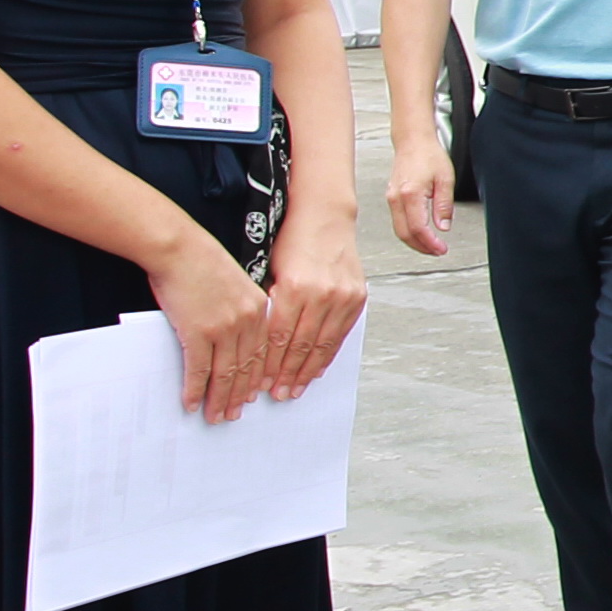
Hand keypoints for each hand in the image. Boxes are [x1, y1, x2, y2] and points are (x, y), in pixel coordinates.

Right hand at [151, 228, 274, 423]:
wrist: (178, 247)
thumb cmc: (201, 262)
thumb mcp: (235, 283)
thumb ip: (242, 310)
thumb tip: (233, 337)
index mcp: (260, 310)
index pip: (263, 354)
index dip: (257, 379)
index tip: (254, 396)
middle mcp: (247, 322)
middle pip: (247, 369)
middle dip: (239, 395)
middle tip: (233, 414)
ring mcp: (224, 329)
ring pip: (225, 374)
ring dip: (219, 399)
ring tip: (215, 416)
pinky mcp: (199, 332)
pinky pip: (198, 370)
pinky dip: (195, 389)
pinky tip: (191, 403)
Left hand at [259, 220, 366, 406]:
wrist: (324, 215)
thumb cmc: (292, 239)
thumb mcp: (268, 269)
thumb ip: (266, 305)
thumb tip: (254, 342)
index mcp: (294, 287)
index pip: (278, 337)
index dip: (269, 364)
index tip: (259, 382)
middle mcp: (321, 294)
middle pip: (301, 346)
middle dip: (287, 374)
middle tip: (277, 394)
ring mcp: (342, 296)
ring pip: (323, 344)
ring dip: (308, 371)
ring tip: (296, 389)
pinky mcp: (357, 297)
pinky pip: (341, 333)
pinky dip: (328, 353)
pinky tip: (318, 368)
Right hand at [387, 132, 456, 257]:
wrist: (413, 141)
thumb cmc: (429, 155)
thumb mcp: (445, 179)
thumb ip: (444, 205)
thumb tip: (443, 227)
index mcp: (410, 193)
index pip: (417, 227)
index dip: (430, 243)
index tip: (441, 249)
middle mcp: (396, 198)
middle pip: (404, 233)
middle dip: (421, 247)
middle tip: (438, 251)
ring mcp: (391, 198)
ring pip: (399, 229)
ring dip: (414, 242)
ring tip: (431, 246)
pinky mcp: (391, 197)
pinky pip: (397, 221)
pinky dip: (409, 232)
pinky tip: (421, 234)